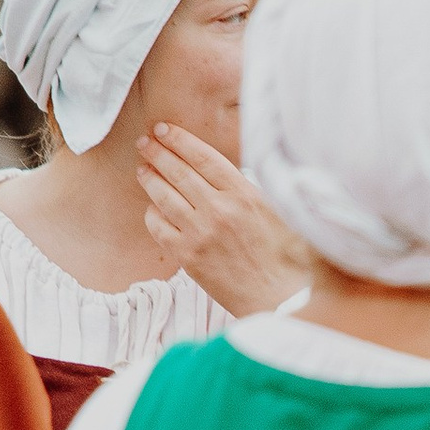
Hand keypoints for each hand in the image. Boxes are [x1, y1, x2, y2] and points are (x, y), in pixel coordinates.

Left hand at [136, 127, 309, 316]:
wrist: (281, 299)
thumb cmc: (287, 257)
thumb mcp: (280, 212)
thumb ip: (253, 190)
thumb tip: (229, 173)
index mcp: (244, 194)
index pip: (203, 156)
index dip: (179, 140)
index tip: (164, 130)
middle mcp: (219, 209)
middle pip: (178, 171)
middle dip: (157, 152)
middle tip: (145, 143)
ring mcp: (200, 233)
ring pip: (162, 195)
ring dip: (149, 178)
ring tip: (143, 170)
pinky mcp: (187, 256)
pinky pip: (157, 226)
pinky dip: (152, 213)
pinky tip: (153, 208)